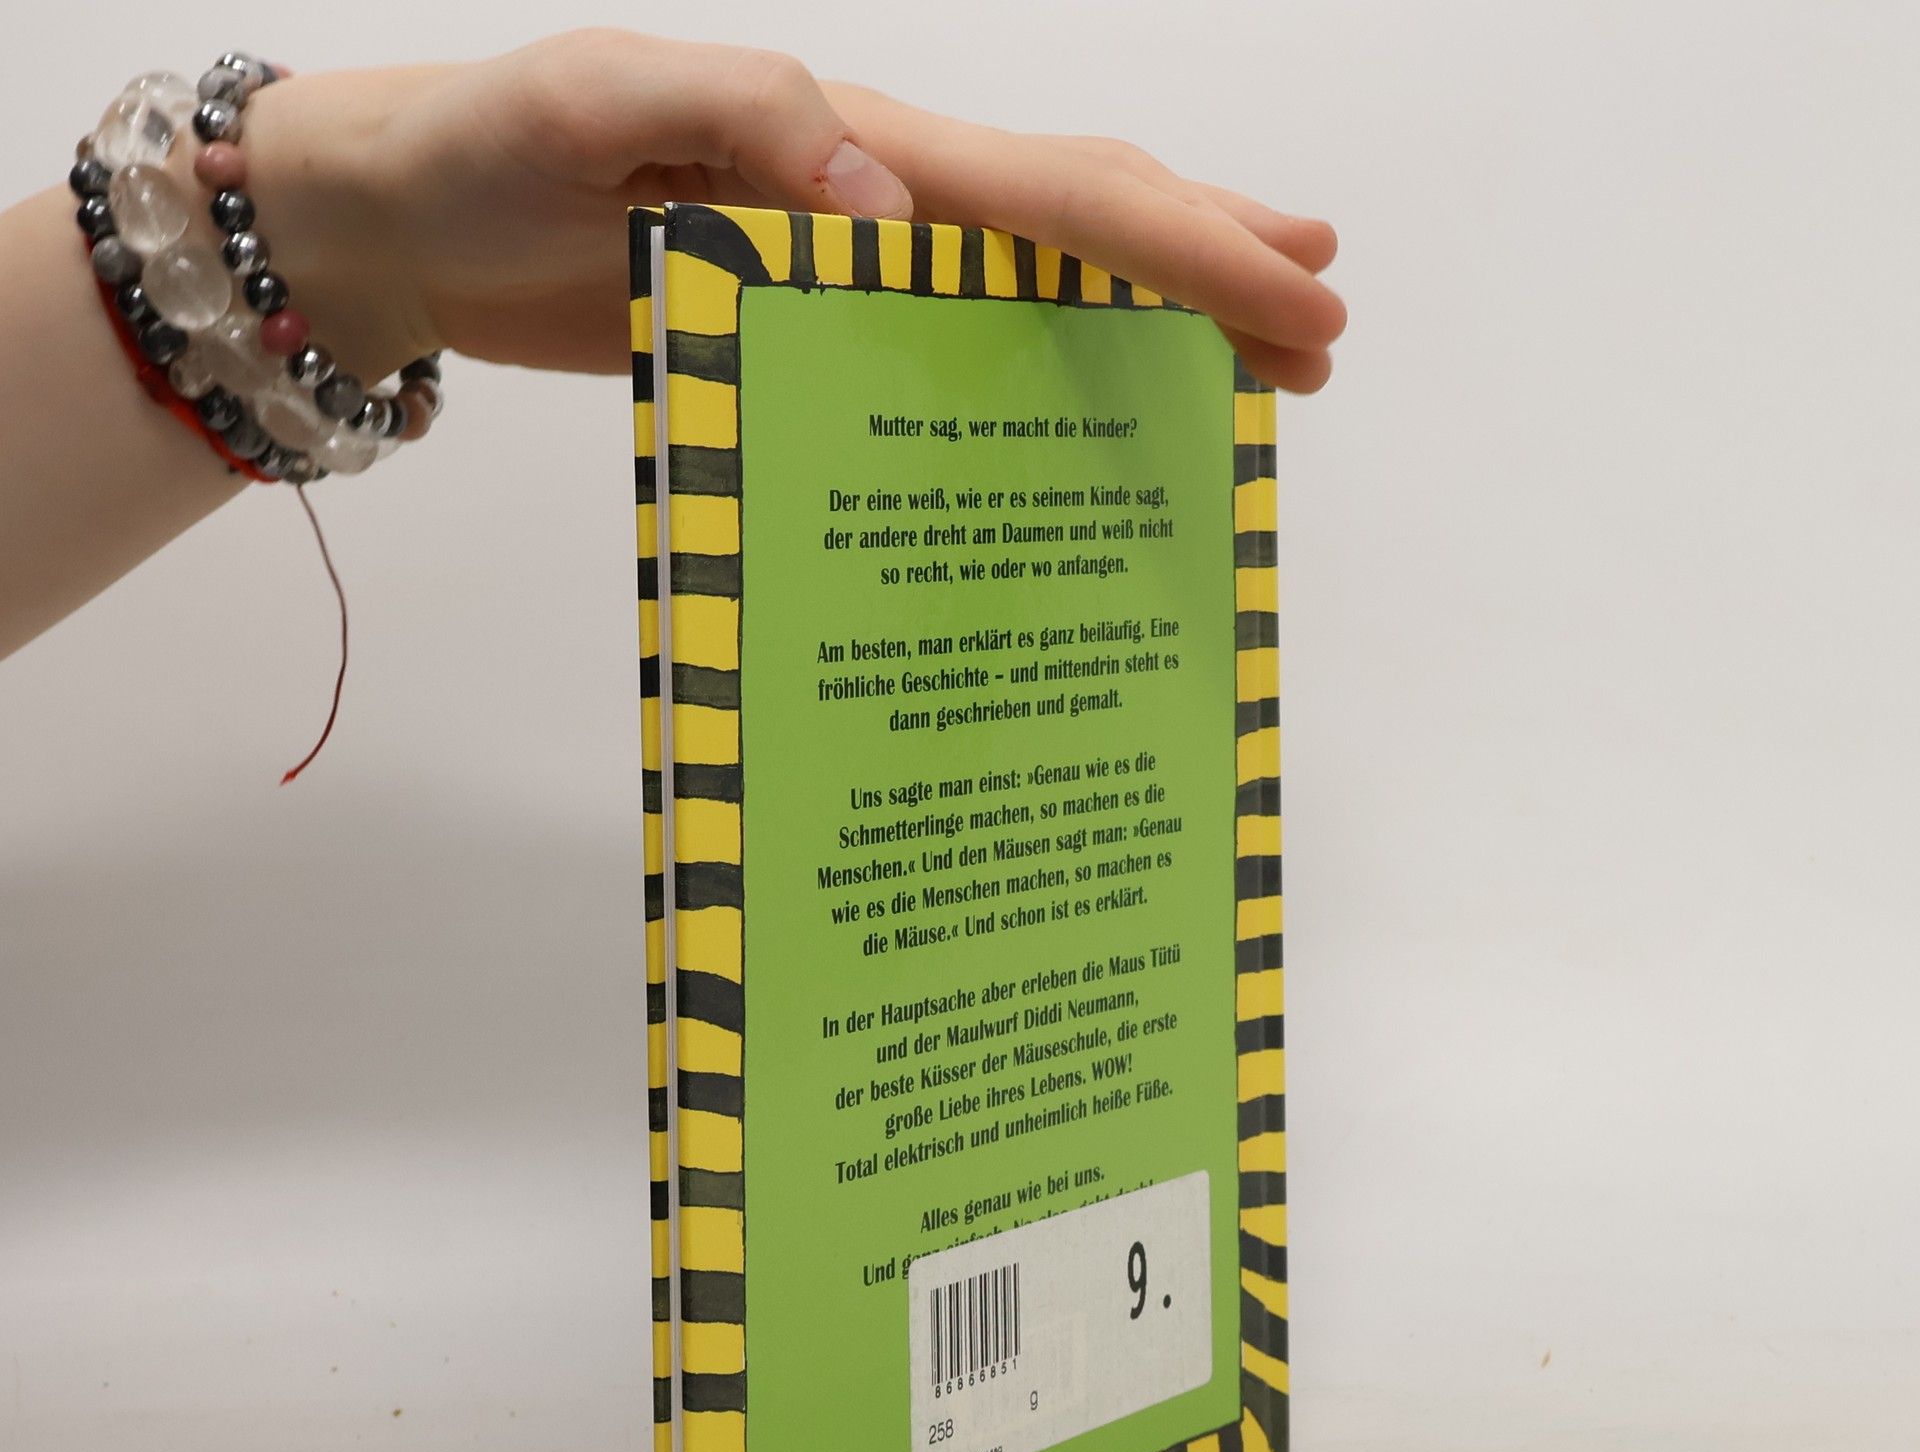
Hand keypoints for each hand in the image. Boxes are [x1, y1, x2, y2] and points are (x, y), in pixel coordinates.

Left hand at [245, 31, 1343, 392]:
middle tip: (1322, 336)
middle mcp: (877, 201)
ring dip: (1152, 323)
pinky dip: (1037, 376)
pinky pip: (953, 351)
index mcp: (857, 146)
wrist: (406, 214)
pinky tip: (1078, 415)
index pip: (1058, 200)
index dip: (1187, 250)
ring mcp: (847, 267)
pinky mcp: (807, 327)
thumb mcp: (601, 103)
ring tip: (1254, 365)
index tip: (1296, 300)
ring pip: (1035, 290)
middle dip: (1210, 275)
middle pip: (1082, 228)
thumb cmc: (489, 145)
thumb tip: (896, 210)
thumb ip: (750, 131)